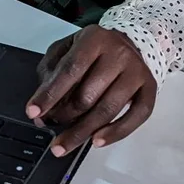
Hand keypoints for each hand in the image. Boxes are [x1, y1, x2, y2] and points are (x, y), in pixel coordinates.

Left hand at [26, 25, 156, 156]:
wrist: (131, 41)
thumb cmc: (94, 50)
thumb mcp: (67, 49)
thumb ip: (51, 74)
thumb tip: (41, 111)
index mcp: (94, 39)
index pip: (69, 70)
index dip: (50, 94)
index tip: (33, 112)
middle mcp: (118, 54)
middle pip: (88, 95)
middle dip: (64, 116)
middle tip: (51, 125)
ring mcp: (136, 72)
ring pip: (108, 110)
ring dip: (82, 132)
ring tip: (63, 144)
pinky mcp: (149, 89)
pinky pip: (136, 116)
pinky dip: (116, 133)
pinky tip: (96, 142)